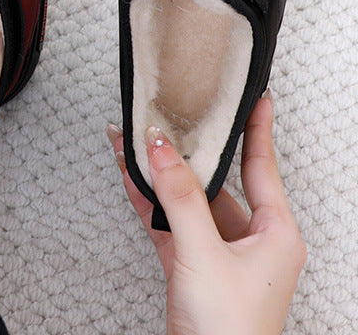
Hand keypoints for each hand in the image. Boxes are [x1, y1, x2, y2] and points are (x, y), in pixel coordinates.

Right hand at [107, 93, 305, 334]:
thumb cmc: (230, 333)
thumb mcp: (204, 255)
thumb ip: (180, 198)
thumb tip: (163, 149)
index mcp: (276, 234)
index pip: (263, 166)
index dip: (259, 128)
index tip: (256, 96)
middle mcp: (252, 240)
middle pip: (218, 181)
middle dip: (190, 149)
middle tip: (175, 115)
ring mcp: (220, 254)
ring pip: (189, 201)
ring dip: (161, 175)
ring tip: (137, 143)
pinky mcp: (193, 267)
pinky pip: (171, 223)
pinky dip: (150, 202)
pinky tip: (132, 179)